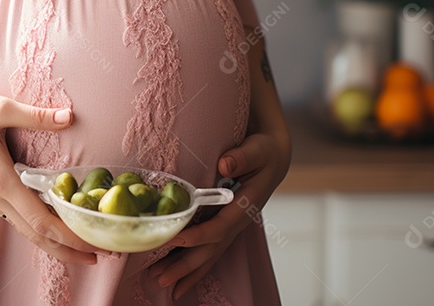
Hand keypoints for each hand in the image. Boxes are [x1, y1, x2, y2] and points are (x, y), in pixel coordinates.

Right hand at [0, 88, 104, 265]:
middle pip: (37, 236)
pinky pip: (18, 220)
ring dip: (56, 243)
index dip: (70, 236)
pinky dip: (40, 231)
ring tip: (83, 249)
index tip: (95, 243)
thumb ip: (36, 116)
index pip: (41, 221)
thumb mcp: (0, 109)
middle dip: (70, 249)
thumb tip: (69, 117)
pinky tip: (54, 227)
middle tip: (102, 255)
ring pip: (27, 231)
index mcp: (2, 181)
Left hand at [148, 127, 290, 297]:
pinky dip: (193, 264)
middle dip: (185, 265)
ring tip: (162, 283)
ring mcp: (231, 226)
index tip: (175, 237)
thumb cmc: (264, 151)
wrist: (273, 157)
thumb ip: (243, 156)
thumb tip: (224, 164)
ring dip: (186, 270)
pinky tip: (178, 277)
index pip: (220, 226)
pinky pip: (208, 248)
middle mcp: (237, 221)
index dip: (198, 234)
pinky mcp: (224, 225)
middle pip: (210, 249)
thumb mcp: (258, 149)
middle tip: (160, 278)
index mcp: (245, 205)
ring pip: (208, 253)